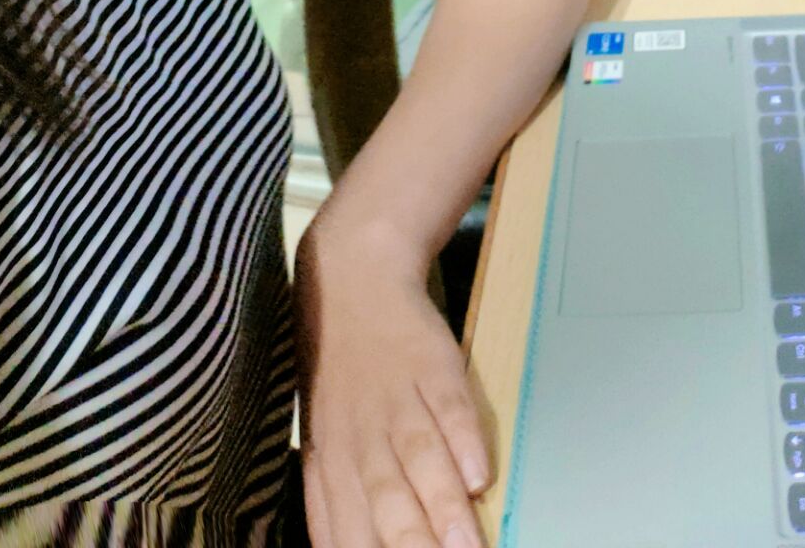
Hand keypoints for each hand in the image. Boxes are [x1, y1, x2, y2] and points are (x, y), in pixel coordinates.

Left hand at [293, 206, 492, 546]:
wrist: (353, 282)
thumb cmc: (343, 380)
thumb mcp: (325, 443)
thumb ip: (336, 506)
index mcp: (330, 468)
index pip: (347, 534)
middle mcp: (360, 440)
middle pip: (386, 506)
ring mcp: (397, 399)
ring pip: (418, 461)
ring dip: (442, 507)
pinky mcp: (432, 364)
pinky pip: (450, 405)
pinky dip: (464, 440)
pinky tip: (480, 474)